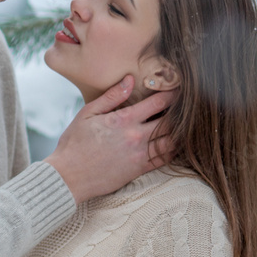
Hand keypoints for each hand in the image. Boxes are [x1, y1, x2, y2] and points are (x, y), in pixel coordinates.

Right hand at [46, 76, 175, 203]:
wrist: (69, 177)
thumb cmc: (74, 144)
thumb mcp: (87, 114)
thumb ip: (111, 96)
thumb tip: (130, 80)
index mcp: (124, 120)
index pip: (158, 103)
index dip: (172, 94)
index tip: (179, 88)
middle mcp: (136, 137)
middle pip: (171, 122)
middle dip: (181, 112)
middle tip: (188, 105)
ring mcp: (140, 155)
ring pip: (172, 141)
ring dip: (180, 131)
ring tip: (184, 123)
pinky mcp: (139, 170)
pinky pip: (165, 159)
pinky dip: (174, 150)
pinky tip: (176, 143)